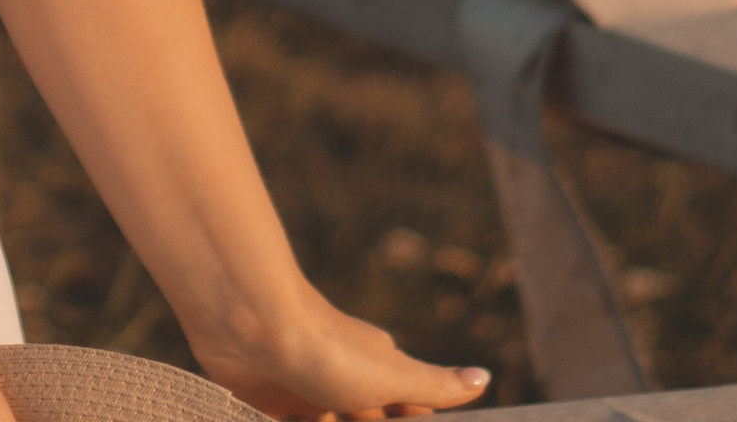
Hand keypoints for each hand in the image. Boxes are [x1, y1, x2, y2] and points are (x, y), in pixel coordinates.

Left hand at [190, 287, 488, 419]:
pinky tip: (289, 417)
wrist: (251, 323)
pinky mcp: (272, 405)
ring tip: (314, 411)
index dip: (395, 420)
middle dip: (358, 421)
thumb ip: (436, 385)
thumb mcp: (392, 375)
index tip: (369, 412)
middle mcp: (344, 385)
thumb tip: (484, 377)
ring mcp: (308, 395)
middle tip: (339, 409)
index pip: (402, 415)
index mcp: (377, 374)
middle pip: (362, 421)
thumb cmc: (328, 348)